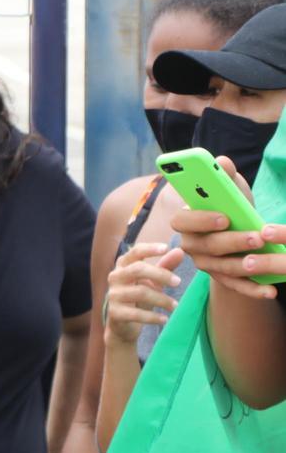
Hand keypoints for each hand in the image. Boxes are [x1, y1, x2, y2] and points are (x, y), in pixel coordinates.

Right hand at [103, 242, 183, 346]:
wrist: (123, 324)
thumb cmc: (139, 297)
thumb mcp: (153, 281)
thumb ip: (165, 266)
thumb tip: (180, 251)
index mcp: (123, 266)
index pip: (135, 252)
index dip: (149, 249)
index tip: (166, 248)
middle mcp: (115, 277)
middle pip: (138, 269)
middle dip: (161, 275)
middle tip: (179, 282)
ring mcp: (113, 295)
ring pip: (140, 292)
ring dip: (162, 299)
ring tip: (175, 305)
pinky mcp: (115, 313)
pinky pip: (137, 314)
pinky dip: (153, 317)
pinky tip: (165, 319)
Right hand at [172, 156, 285, 299]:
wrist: (240, 231)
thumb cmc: (232, 207)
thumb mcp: (230, 189)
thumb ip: (224, 176)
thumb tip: (222, 162)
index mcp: (186, 220)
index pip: (181, 221)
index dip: (200, 220)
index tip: (224, 217)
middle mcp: (190, 244)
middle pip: (206, 246)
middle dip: (232, 242)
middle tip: (257, 237)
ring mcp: (204, 263)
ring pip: (221, 267)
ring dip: (244, 265)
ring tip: (266, 260)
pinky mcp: (220, 278)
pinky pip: (234, 286)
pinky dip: (252, 290)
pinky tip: (271, 290)